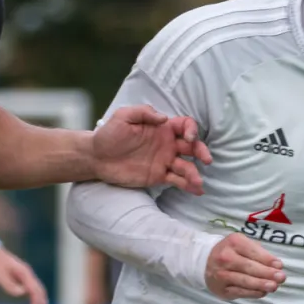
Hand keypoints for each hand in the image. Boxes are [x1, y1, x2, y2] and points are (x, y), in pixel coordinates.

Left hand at [0, 247, 49, 303]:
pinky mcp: (22, 276)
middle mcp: (27, 273)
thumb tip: (22, 292)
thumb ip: (9, 284)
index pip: (34, 289)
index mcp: (23, 273)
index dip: (36, 302)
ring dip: (41, 302)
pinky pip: (33, 288)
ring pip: (38, 289)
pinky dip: (37, 297)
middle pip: (40, 290)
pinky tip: (35, 303)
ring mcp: (26, 274)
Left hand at [90, 104, 211, 194]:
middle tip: (206, 160)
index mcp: (162, 128)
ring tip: (199, 183)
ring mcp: (163, 161)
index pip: (185, 126)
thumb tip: (164, 118)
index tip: (189, 138)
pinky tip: (197, 190)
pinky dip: (187, 185)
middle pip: (191, 147)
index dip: (191, 130)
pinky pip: (176, 180)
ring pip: (185, 166)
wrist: (96, 157)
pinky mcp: (157, 176)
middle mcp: (167, 144)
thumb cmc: (109, 134)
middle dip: (201, 152)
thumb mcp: (123, 116)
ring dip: (194, 173)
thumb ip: (144, 113)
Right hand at [204, 234, 284, 300]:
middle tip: (281, 277)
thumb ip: (259, 252)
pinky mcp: (221, 289)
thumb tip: (276, 265)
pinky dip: (253, 293)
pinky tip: (263, 292)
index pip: (253, 252)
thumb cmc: (230, 251)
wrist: (204, 261)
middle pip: (249, 267)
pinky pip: (239, 292)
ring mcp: (222, 274)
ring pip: (244, 281)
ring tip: (274, 287)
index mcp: (233, 243)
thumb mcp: (242, 244)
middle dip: (267, 273)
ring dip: (260, 284)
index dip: (267, 259)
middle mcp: (225, 258)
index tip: (279, 265)